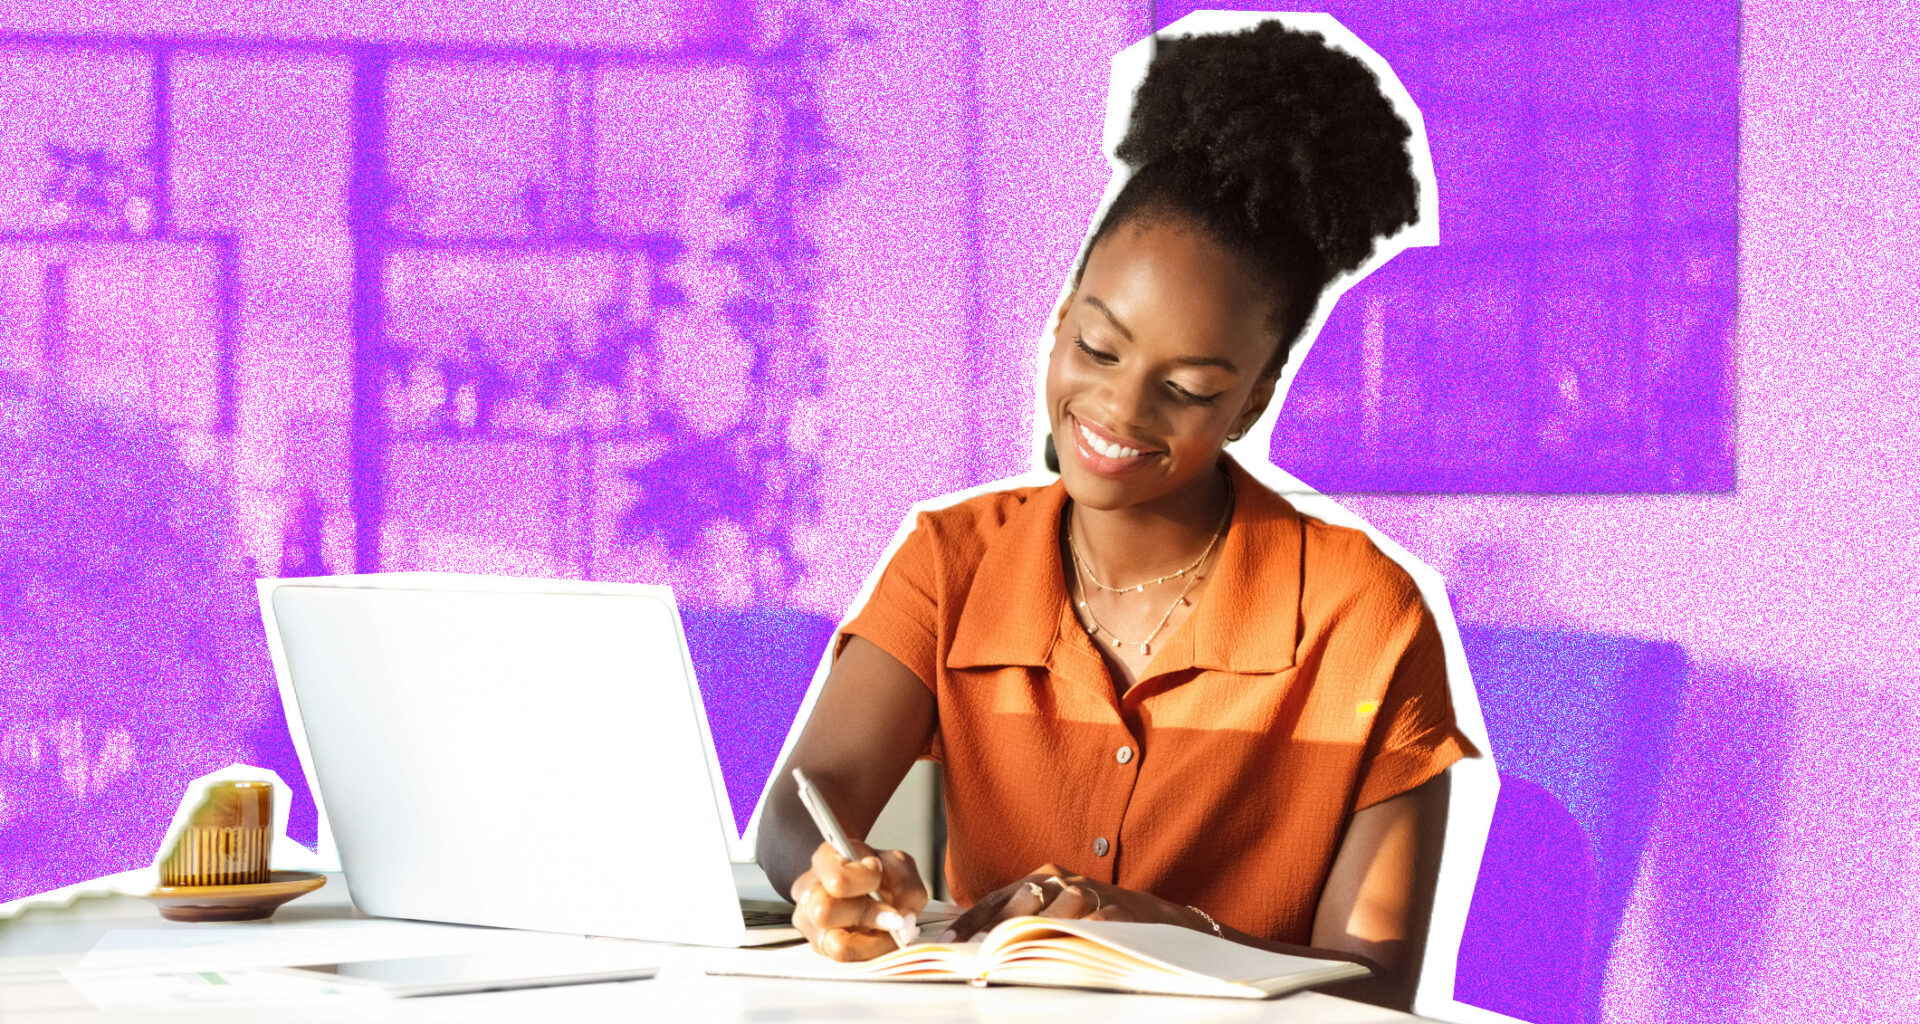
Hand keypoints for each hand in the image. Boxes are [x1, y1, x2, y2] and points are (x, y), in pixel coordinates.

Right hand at [789, 839, 929, 960]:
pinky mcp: (819, 945)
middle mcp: (809, 892)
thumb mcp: (898, 865)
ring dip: (872, 942)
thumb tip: (904, 923)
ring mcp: (809, 922)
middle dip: (867, 916)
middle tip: (893, 916)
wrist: (864, 878)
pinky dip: (870, 952)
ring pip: (835, 945)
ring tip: (889, 931)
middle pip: (825, 913)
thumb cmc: (876, 870)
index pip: (837, 880)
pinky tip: (878, 938)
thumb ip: (907, 889)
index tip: (879, 874)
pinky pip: (845, 960)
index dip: (866, 881)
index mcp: (825, 861)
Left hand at [937, 863, 1206, 941]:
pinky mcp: (1112, 915)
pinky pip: (1087, 930)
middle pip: (1021, 905)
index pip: (997, 899)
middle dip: (997, 930)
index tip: (950, 941)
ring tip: (1008, 958)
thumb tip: (971, 939)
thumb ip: (1017, 916)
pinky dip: (1069, 944)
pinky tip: (1053, 958)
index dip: (972, 920)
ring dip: (1029, 938)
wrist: (1148, 913)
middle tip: (977, 953)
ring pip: (1052, 916)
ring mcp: (1088, 896)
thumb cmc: (1089, 913)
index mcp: (1040, 877)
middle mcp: (1061, 882)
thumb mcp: (1052, 906)